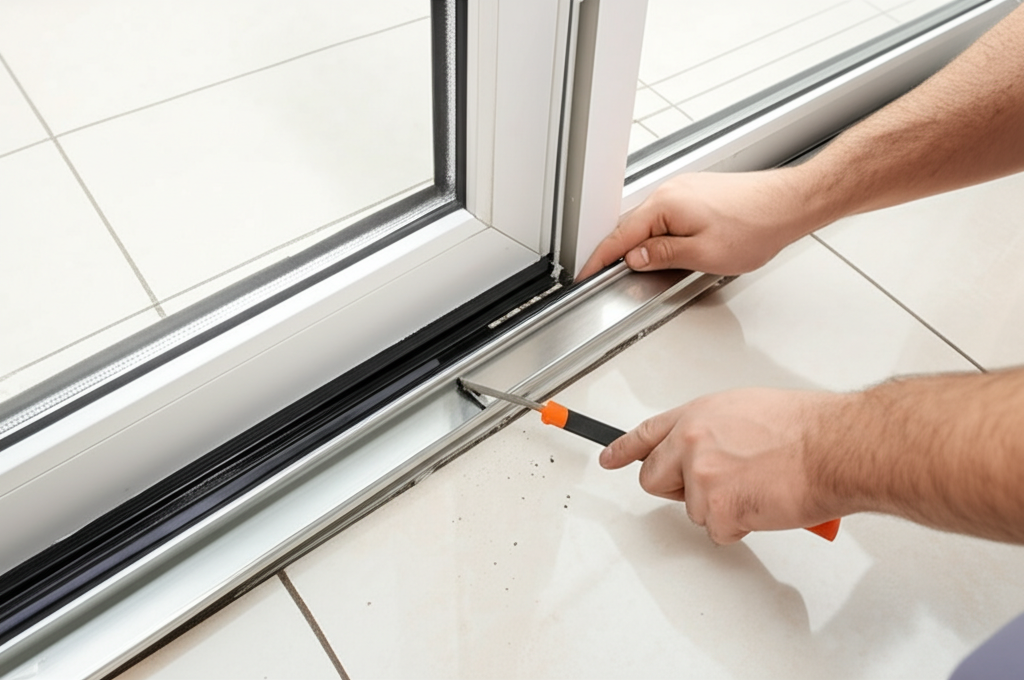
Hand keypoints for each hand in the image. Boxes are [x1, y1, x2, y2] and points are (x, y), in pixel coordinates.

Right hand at [577, 169, 823, 279]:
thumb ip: (661, 255)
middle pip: (632, 227)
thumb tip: (634, 258)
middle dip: (621, 254)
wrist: (790, 203)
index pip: (620, 236)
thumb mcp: (702, 254)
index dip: (599, 258)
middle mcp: (671, 191)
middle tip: (612, 278)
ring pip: (652, 222)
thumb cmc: (756, 226)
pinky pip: (668, 216)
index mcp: (665, 205)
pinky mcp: (698, 193)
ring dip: (646, 245)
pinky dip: (663, 235)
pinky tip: (674, 250)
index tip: (586, 273)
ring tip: (648, 269)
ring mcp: (685, 189)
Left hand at [599, 388, 843, 543]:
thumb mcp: (746, 410)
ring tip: (757, 487)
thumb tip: (708, 448)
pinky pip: (718, 531)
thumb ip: (713, 430)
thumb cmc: (804, 429)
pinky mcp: (716, 509)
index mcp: (696, 416)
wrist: (833, 448)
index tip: (609, 459)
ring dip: (721, 508)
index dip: (623, 450)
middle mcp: (690, 443)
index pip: (645, 434)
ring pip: (692, 510)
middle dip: (678, 489)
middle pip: (654, 479)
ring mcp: (700, 477)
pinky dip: (741, 526)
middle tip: (717, 487)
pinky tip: (763, 503)